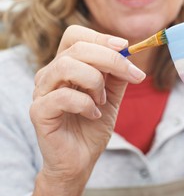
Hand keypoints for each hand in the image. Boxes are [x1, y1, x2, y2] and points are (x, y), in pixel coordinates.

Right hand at [28, 25, 145, 195]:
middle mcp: (51, 74)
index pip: (75, 36)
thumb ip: (116, 76)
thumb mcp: (112, 96)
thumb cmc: (92, 126)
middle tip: (133, 75)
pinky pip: (63, 96)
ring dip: (95, 81)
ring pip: (67, 66)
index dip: (100, 37)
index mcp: (66, 66)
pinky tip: (93, 114)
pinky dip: (86, 104)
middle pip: (77, 48)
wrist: (81, 160)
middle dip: (111, 59)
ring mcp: (42, 92)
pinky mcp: (39, 111)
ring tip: (102, 100)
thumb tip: (128, 54)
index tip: (125, 46)